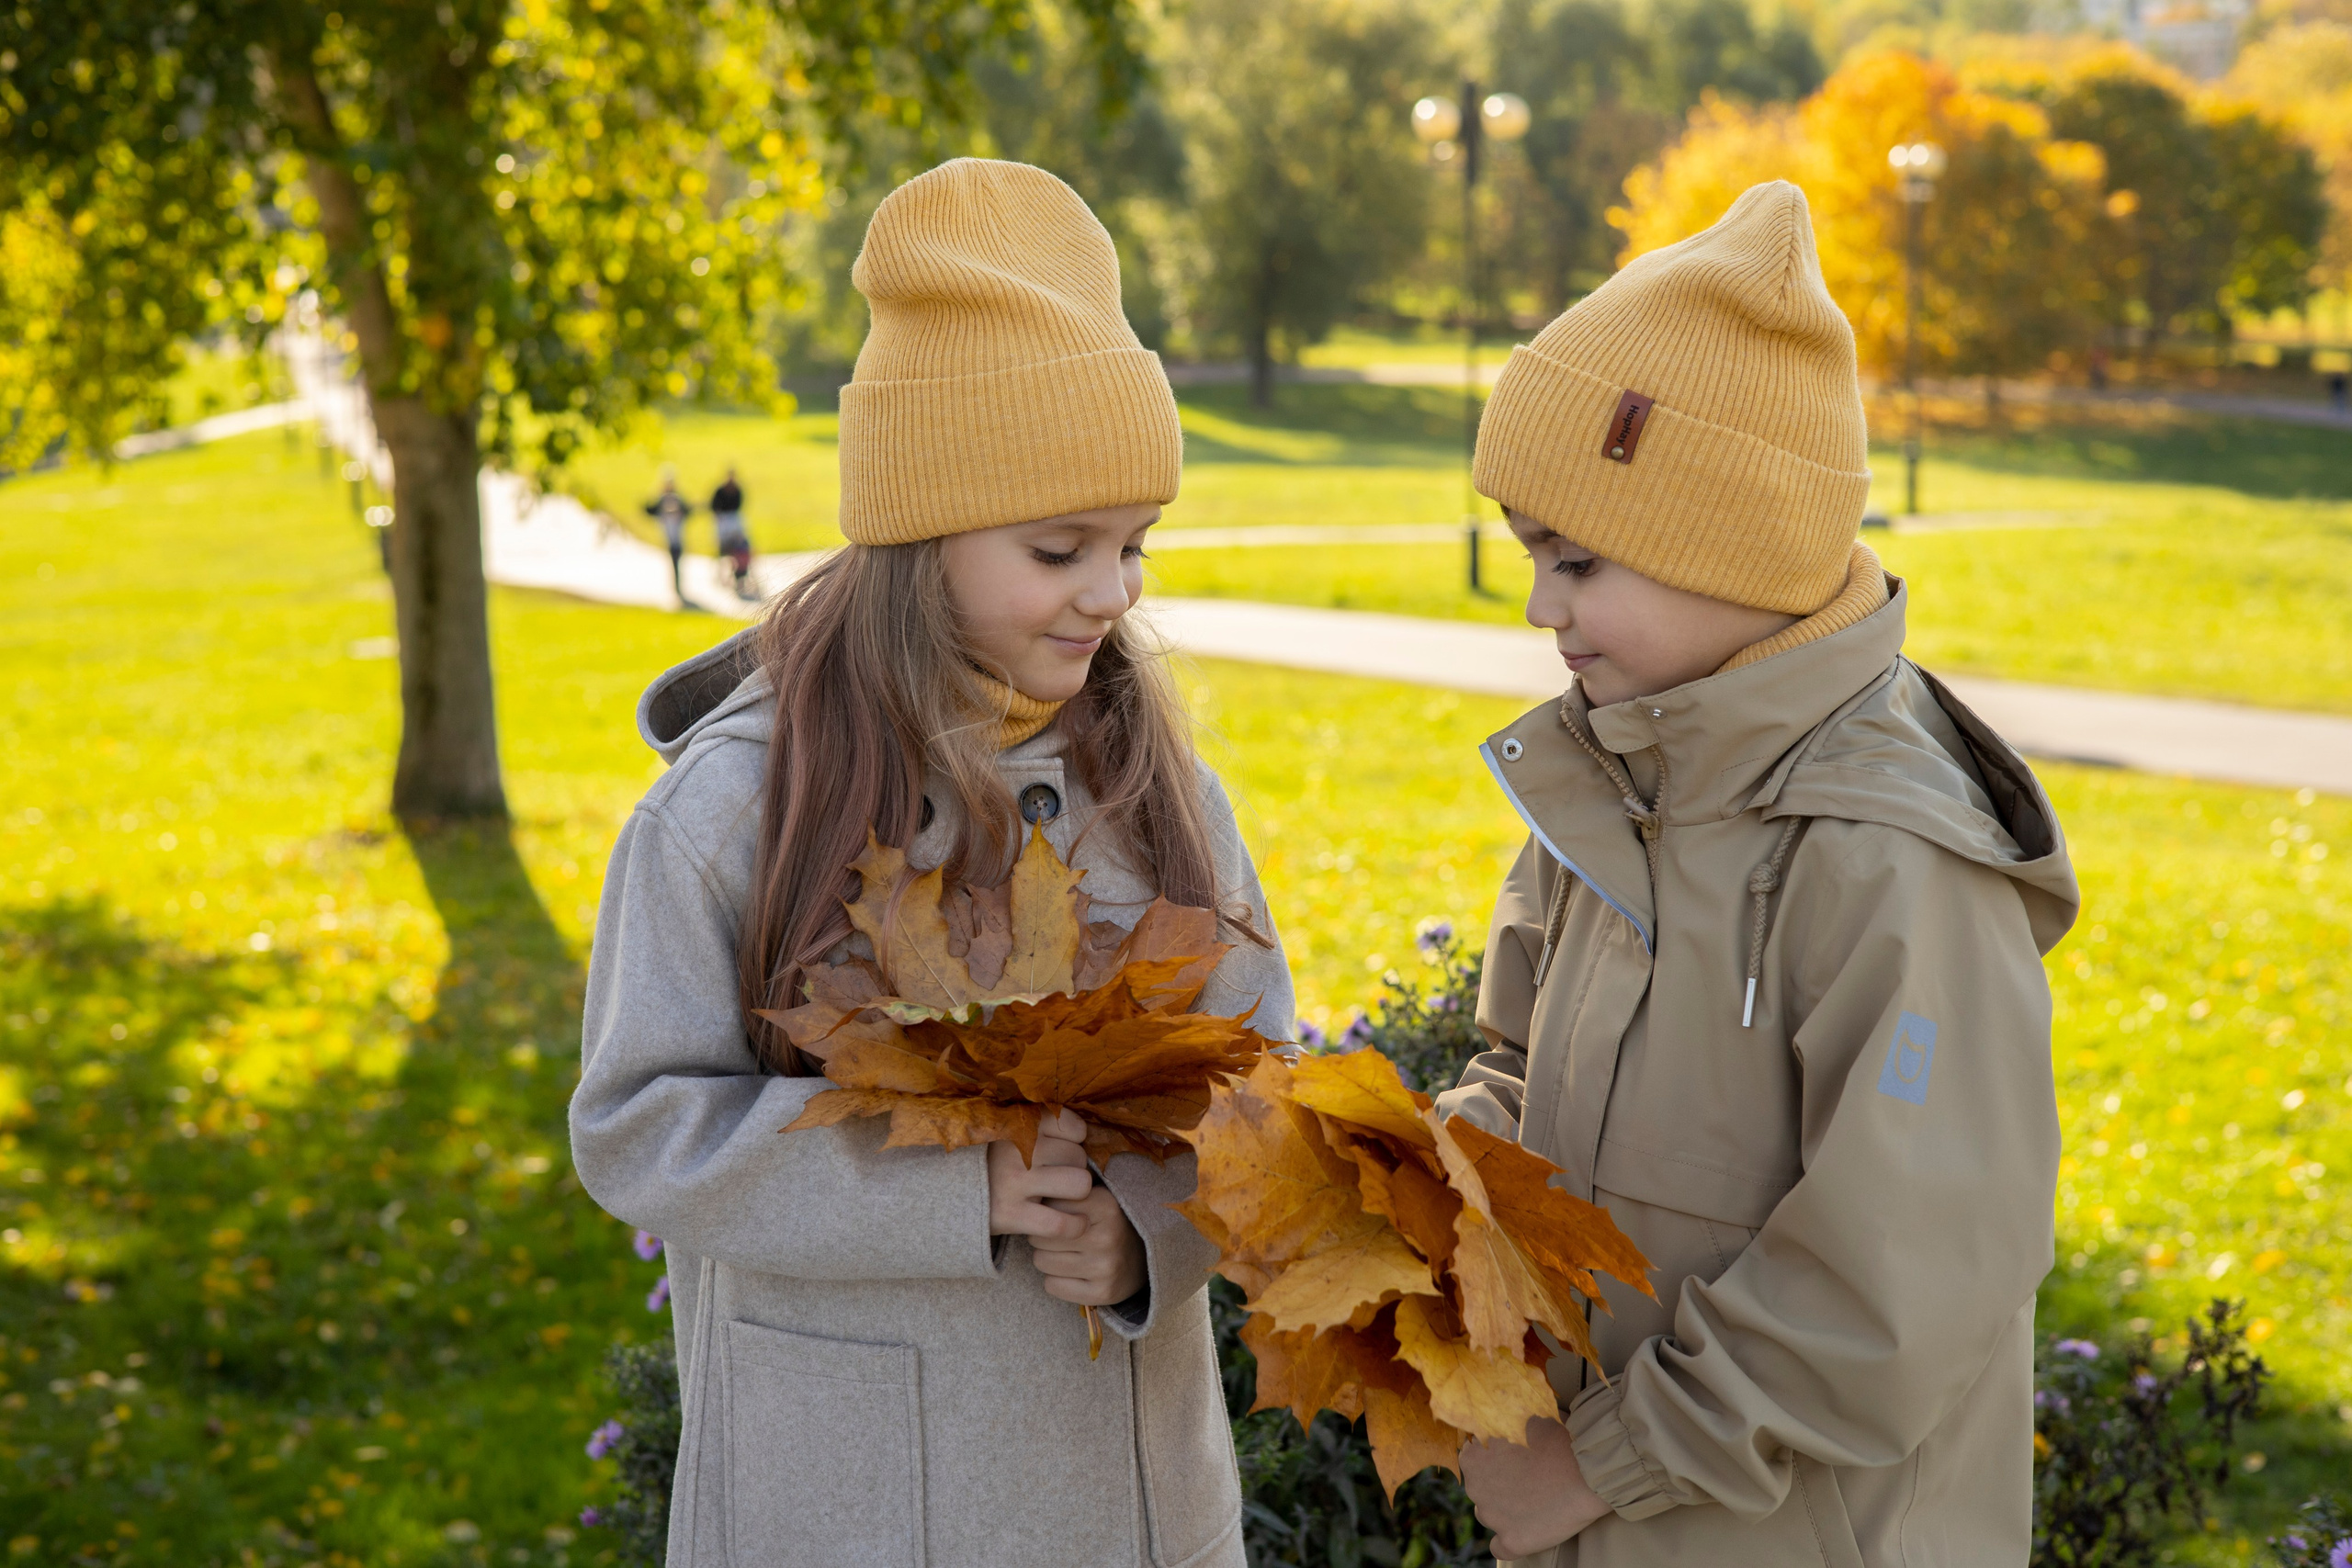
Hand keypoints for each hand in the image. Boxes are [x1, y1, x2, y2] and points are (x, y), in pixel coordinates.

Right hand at [987, 1109, 1091, 1242]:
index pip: (1073, 1127)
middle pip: (1078, 1156)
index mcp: (1018, 1122)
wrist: (944, 1191)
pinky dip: (1076, 1225)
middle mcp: (1016, 1148)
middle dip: (1074, 1167)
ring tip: (1066, 1196)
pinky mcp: (1010, 1214)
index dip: (1074, 1140)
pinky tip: (1077, 1223)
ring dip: (1078, 1193)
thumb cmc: (989, 1160)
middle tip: (1057, 1175)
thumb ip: (1038, 1122)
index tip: (1061, 1147)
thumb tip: (1085, 1132)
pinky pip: (1060, 1223)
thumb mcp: (1007, 1129)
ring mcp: (1013, 1182)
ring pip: (1078, 1184)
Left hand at [1032, 1182, 1146, 1307]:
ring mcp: (1106, 1268)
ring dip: (1047, 1258)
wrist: (1144, 1258)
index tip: (1059, 1213)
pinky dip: (1056, 1280)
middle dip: (1043, 1236)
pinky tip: (1072, 1273)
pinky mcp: (1102, 1293)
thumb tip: (1030, 1195)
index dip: (1048, 1209)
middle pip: (1040, 1236)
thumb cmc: (1106, 1223)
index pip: (1048, 1206)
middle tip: (1060, 1237)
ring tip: (1066, 1253)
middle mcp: (1107, 1237)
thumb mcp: (1094, 1196)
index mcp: (1106, 1205)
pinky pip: (1052, 1286)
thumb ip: (1065, 1190)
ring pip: (1042, 1261)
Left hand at [1460, 1416, 1610, 1558]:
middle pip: (1481, 1486)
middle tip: (1527, 1476)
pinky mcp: (1513, 1540)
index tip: (1515, 1455)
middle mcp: (1475, 1487)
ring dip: (1504, 1508)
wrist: (1588, 1470)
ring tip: (1532, 1500)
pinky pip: (1501, 1547)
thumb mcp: (1525, 1416)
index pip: (1473, 1457)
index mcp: (1473, 1455)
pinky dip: (1511, 1539)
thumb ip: (1507, 1425)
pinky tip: (1526, 1531)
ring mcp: (1492, 1516)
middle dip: (1498, 1482)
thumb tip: (1507, 1421)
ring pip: (1488, 1514)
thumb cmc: (1560, 1438)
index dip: (1496, 1455)